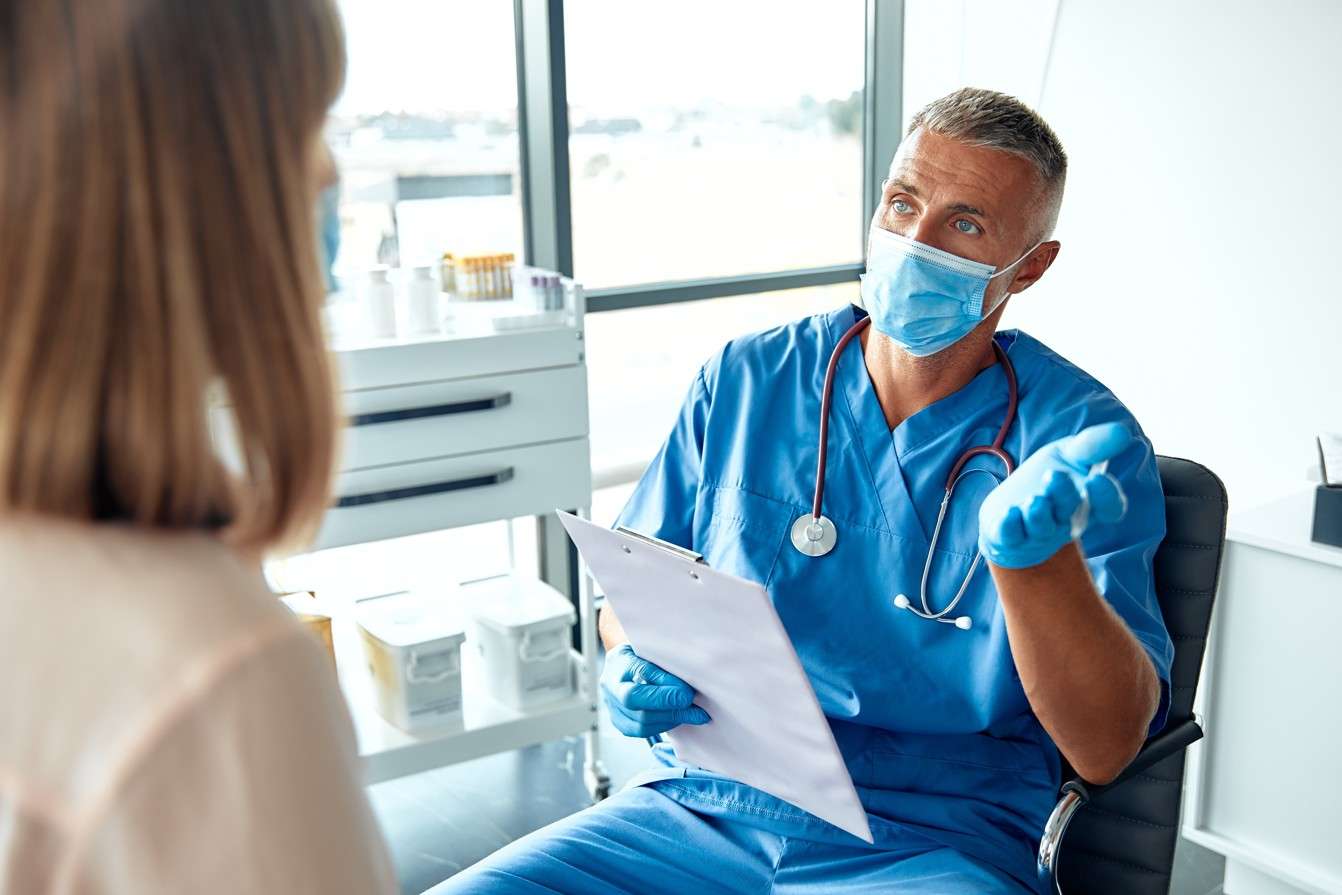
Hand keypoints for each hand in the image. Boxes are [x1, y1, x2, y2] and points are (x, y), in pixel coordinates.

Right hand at [600, 643, 709, 737]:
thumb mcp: (653, 649)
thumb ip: (666, 661)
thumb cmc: (643, 653)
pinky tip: (678, 718)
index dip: (664, 686)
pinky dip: (664, 725)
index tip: (687, 693)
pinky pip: (641, 731)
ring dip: (671, 718)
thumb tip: (690, 680)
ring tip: (693, 714)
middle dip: (669, 706)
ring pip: (640, 722)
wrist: (625, 664)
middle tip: (695, 708)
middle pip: (636, 702)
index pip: (641, 673)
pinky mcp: (619, 722)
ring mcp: (612, 706)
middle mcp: (611, 685)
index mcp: (619, 661)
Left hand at [978, 422, 1132, 568]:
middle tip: (1054, 475)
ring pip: (1041, 526)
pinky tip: (1009, 512)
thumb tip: (1122, 431)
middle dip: (1063, 494)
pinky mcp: (1010, 537)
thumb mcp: (1069, 454)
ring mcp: (1037, 532)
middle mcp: (1065, 520)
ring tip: (1034, 499)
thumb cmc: (1047, 477)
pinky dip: (1009, 526)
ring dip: (1038, 513)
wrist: (1008, 507)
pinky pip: (1011, 535)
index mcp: (1088, 503)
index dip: (1106, 497)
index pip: (1109, 508)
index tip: (1096, 478)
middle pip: (1069, 512)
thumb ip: (1093, 445)